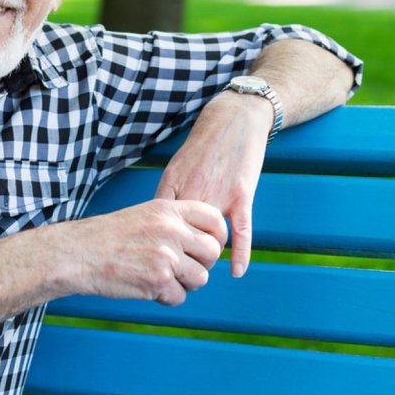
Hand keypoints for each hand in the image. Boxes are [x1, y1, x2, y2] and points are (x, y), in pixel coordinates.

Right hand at [64, 199, 227, 305]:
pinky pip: (179, 296)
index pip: (214, 220)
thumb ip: (176, 224)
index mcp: (169, 210)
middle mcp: (171, 230)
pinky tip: (149, 288)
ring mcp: (166, 256)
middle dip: (202, 264)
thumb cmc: (111, 236)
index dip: (217, 237)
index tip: (207, 248)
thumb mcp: (146, 215)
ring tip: (162, 278)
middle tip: (183, 268)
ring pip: (200, 278)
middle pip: (212, 253)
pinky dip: (167, 297)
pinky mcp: (158, 281)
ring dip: (184, 284)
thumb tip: (208, 244)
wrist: (80, 253)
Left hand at [154, 91, 269, 277]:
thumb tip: (160, 225)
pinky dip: (240, 252)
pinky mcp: (241, 194)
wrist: (234, 118)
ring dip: (206, 257)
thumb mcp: (177, 167)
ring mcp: (218, 194)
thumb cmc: (204, 145)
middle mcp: (193, 191)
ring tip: (201, 270)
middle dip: (178, 257)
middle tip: (177, 276)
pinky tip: (237, 271)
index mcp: (172, 184)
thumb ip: (169, 196)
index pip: (159, 226)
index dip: (156, 247)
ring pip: (209, 236)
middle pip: (182, 236)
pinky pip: (241, 230)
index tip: (153, 264)